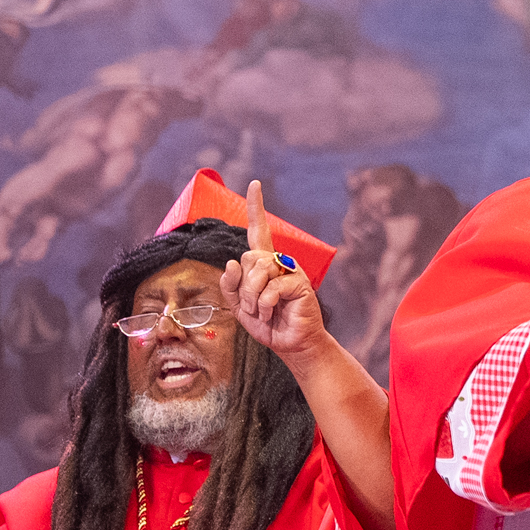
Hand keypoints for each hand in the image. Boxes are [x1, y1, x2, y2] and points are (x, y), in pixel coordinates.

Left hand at [221, 179, 332, 358]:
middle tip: (251, 305)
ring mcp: (291, 271)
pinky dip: (264, 305)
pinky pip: (270, 288)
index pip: (259, 231)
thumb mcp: (239, 306)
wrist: (291, 344)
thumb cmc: (268, 323)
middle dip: (242, 286)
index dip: (256, 207)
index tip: (254, 185)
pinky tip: (272, 312)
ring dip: (252, 297)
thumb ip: (230, 285)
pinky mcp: (299, 284)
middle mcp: (279, 262)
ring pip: (258, 270)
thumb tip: (231, 262)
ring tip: (262, 311)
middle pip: (249, 257)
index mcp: (264, 264)